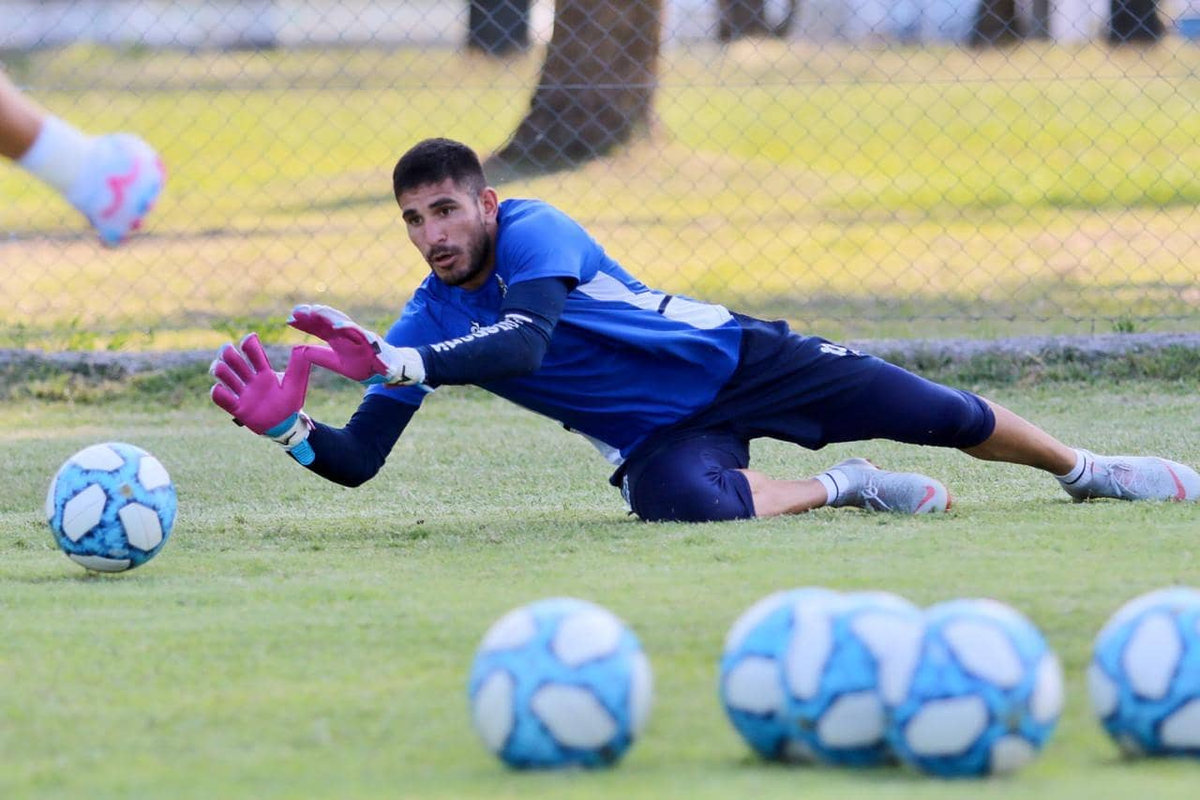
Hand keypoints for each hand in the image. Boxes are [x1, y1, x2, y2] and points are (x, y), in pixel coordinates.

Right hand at [209, 334, 321, 444]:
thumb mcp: (296, 383)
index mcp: (264, 372)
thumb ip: (298, 365)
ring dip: (219, 369)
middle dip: (228, 352)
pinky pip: (221, 399)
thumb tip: (301, 345)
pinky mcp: (238, 408)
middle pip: (233, 360)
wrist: (286, 426)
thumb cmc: (290, 403)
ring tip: (220, 369)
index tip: (249, 339)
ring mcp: (243, 393)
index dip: (248, 343)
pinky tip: (219, 388)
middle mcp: (251, 380)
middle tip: (229, 352)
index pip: (253, 352)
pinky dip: (217, 392)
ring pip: (224, 375)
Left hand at [288, 303, 425, 386]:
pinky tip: (337, 326)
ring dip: (329, 316)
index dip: (305, 323)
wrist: (389, 370)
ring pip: (343, 322)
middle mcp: (348, 333)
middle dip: (314, 315)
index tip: (289, 319)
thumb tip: (299, 351)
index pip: (319, 327)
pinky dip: (350, 329)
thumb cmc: (364, 365)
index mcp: (338, 338)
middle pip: (329, 320)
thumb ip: (321, 356)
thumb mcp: (338, 364)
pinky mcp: (373, 342)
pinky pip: (361, 333)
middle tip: (298, 311)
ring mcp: (360, 335)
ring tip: (314, 312)